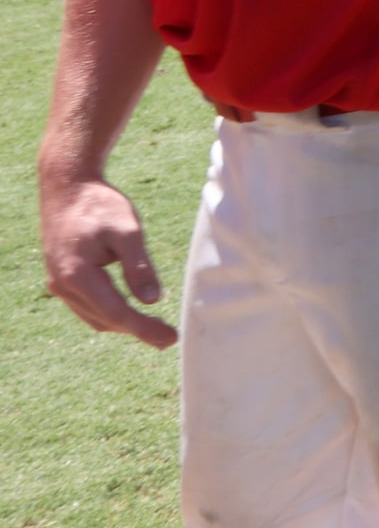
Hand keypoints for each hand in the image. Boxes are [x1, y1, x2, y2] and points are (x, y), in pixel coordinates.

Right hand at [38, 174, 174, 347]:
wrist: (68, 188)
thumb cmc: (100, 206)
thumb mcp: (127, 230)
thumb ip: (138, 266)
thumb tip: (152, 300)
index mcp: (77, 274)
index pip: (115, 313)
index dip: (144, 328)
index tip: (170, 338)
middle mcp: (62, 284)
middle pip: (104, 319)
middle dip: (137, 329)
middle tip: (168, 337)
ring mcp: (59, 284)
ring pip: (94, 316)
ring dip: (123, 324)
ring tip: (154, 329)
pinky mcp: (62, 279)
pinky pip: (87, 306)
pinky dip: (109, 313)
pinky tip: (131, 313)